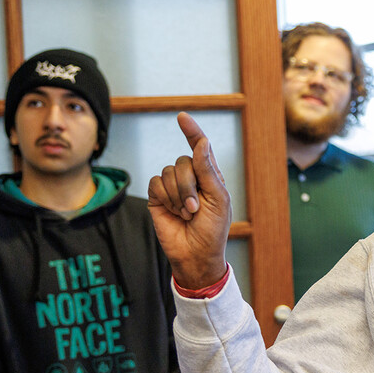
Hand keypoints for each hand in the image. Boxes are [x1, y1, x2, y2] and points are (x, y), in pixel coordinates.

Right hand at [148, 112, 231, 288]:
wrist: (195, 254)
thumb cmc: (213, 230)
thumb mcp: (218, 199)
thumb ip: (208, 170)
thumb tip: (202, 142)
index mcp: (209, 176)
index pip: (199, 148)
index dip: (192, 132)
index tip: (182, 117)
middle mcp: (190, 178)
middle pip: (182, 161)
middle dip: (189, 186)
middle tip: (195, 209)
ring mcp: (172, 187)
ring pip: (168, 172)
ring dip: (179, 196)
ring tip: (187, 214)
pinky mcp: (157, 197)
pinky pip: (156, 183)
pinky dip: (166, 198)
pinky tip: (173, 212)